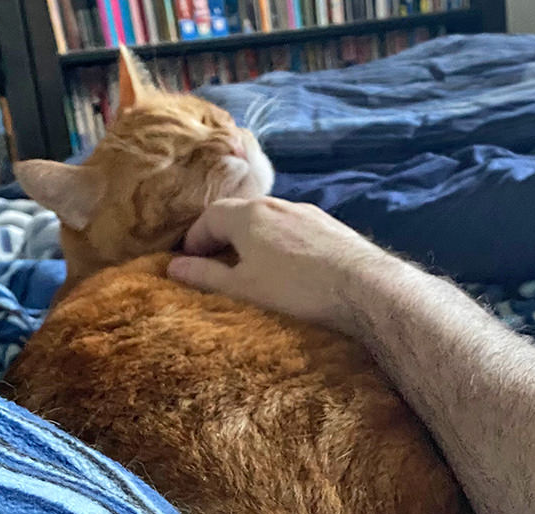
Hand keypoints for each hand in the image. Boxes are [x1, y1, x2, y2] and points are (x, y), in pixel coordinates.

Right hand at [168, 197, 401, 333]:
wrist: (362, 286)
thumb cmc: (295, 288)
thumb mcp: (243, 287)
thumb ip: (206, 276)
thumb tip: (172, 268)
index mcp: (248, 215)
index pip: (209, 216)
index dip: (194, 239)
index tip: (188, 262)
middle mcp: (277, 204)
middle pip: (239, 215)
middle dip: (222, 238)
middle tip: (216, 265)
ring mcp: (307, 213)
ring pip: (269, 221)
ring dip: (254, 240)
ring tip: (252, 268)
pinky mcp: (331, 227)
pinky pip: (295, 230)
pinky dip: (281, 244)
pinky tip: (290, 268)